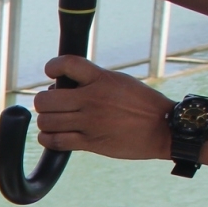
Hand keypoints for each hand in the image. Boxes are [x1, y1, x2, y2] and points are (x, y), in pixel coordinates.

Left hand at [34, 58, 171, 159]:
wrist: (163, 128)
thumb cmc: (142, 104)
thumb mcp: (120, 82)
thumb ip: (93, 80)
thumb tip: (64, 83)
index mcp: (101, 79)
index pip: (66, 64)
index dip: (52, 66)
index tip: (51, 72)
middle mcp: (92, 99)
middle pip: (45, 99)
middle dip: (44, 102)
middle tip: (52, 104)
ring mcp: (89, 122)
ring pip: (46, 121)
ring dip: (46, 121)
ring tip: (54, 121)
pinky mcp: (90, 142)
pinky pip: (55, 141)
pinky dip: (48, 138)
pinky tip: (53, 135)